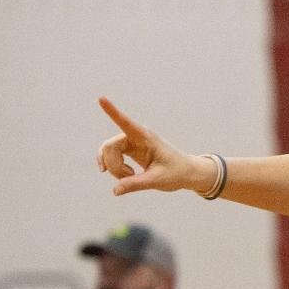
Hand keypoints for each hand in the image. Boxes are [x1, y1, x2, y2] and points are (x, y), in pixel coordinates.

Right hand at [95, 97, 212, 195]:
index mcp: (146, 138)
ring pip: (108, 151)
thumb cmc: (177, 173)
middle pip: (110, 146)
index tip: (101, 98)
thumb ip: (136, 184)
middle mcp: (137, 136)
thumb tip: (115, 191)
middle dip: (113, 165)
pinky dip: (113, 167)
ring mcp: (132, 143)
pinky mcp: (130, 150)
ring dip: (114, 168)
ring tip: (130, 178)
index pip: (126, 123)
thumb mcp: (157, 180)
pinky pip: (111, 155)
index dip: (112, 112)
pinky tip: (121, 176)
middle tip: (128, 178)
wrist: (187, 172)